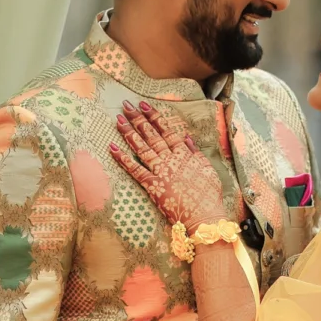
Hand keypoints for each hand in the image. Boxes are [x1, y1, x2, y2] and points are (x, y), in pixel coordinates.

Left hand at [109, 101, 233, 226]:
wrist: (205, 215)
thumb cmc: (208, 195)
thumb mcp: (207, 169)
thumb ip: (195, 152)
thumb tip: (186, 137)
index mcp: (184, 154)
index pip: (167, 131)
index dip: (155, 117)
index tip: (145, 105)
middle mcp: (171, 159)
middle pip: (152, 136)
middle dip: (138, 119)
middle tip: (126, 105)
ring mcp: (160, 172)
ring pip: (142, 148)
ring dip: (129, 133)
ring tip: (118, 120)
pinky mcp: (152, 186)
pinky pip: (135, 170)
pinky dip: (123, 159)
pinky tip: (112, 148)